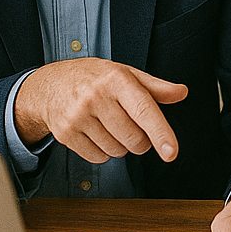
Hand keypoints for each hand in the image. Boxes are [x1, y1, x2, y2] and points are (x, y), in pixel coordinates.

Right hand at [14, 58, 187, 164]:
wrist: (49, 85)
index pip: (144, 110)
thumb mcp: (124, 73)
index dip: (160, 133)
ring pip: (117, 151)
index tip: (171, 152)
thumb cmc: (92, 78)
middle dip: (140, 140)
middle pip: (134, 138)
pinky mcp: (65, 134)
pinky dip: (102, 151)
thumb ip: (154, 86)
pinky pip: (98, 158)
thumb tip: (181, 93)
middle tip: (130, 124)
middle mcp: (95, 96)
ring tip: (108, 124)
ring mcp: (78, 116)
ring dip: (120, 145)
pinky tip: (95, 132)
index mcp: (115, 78)